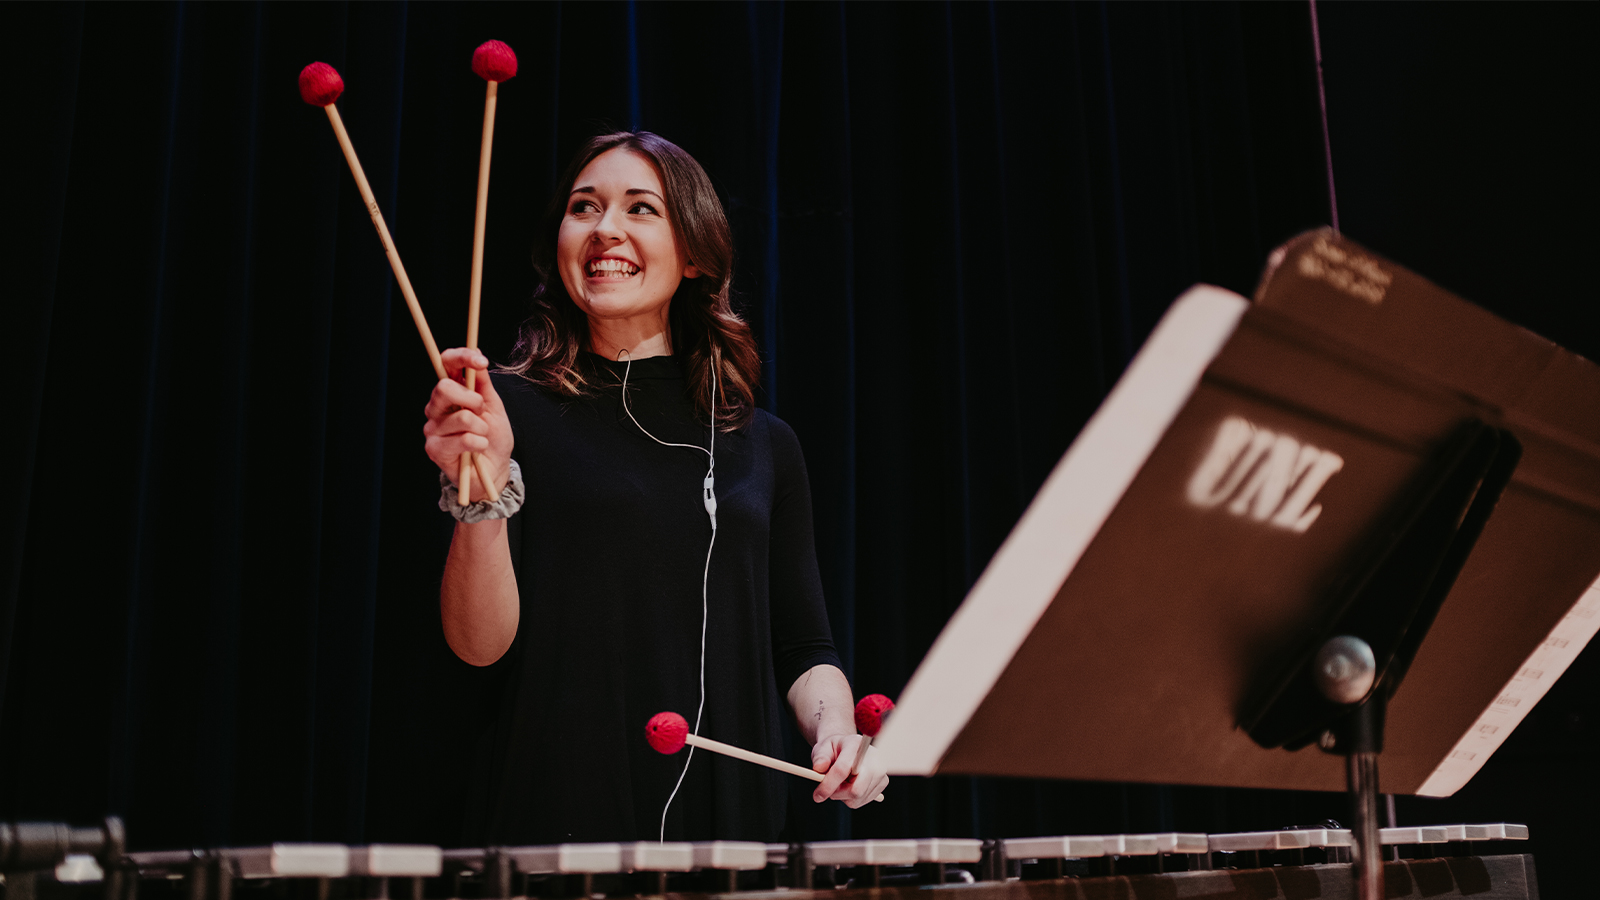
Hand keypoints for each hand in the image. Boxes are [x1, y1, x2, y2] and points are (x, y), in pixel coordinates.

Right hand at [423, 348, 513, 492]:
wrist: (494, 470)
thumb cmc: (493, 438)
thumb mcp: (494, 407)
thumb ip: (484, 384)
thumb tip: (477, 354)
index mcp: (451, 392)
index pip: (445, 364)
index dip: (461, 357)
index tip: (481, 361)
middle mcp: (437, 407)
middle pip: (444, 388)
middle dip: (473, 399)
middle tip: (482, 411)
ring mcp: (433, 428)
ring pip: (461, 417)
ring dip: (482, 428)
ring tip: (482, 436)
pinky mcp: (434, 448)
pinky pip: (464, 439)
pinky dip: (480, 443)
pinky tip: (478, 449)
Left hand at [810, 734, 888, 807]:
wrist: (850, 750)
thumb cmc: (835, 749)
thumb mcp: (822, 748)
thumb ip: (820, 757)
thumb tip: (819, 767)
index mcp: (856, 744)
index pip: (843, 769)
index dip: (829, 784)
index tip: (817, 795)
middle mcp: (874, 757)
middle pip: (856, 789)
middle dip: (837, 793)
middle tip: (827, 790)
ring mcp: (881, 771)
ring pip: (857, 798)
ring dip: (842, 796)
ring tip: (840, 782)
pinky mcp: (883, 782)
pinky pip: (861, 801)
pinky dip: (850, 798)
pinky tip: (849, 785)